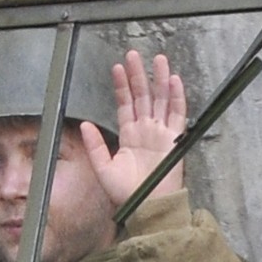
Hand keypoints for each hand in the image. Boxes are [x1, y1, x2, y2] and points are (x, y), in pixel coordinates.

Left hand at [67, 48, 193, 217]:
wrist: (148, 207)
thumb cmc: (127, 193)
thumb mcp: (103, 169)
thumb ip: (94, 146)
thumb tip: (84, 124)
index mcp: (129, 136)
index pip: (125, 104)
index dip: (121, 86)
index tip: (117, 68)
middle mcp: (145, 130)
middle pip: (143, 96)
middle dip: (139, 75)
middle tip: (134, 54)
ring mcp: (161, 133)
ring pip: (161, 99)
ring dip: (159, 80)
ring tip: (158, 60)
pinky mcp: (175, 139)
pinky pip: (178, 114)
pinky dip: (177, 97)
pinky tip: (174, 80)